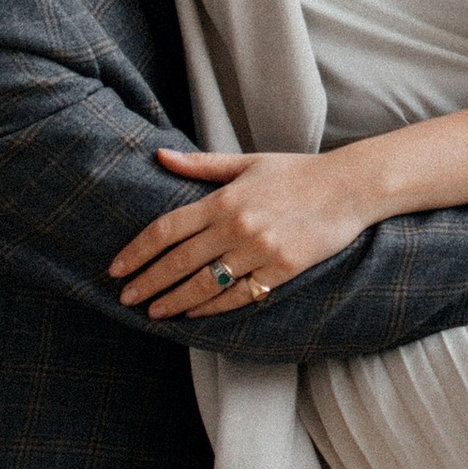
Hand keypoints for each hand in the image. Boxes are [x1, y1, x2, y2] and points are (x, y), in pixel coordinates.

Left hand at [110, 150, 386, 319]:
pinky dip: (212, 307)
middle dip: (147, 282)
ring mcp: (260, 251)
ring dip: (174, 300)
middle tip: (125, 297)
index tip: (116, 268)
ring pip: (206, 284)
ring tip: (153, 312)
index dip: (137, 251)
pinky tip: (193, 312)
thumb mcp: (247, 162)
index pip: (166, 229)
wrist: (350, 187)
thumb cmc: (297, 172)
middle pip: (179, 261)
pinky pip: (240, 296)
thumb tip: (160, 156)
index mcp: (224, 199)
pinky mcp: (283, 270)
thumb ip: (201, 165)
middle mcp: (238, 226)